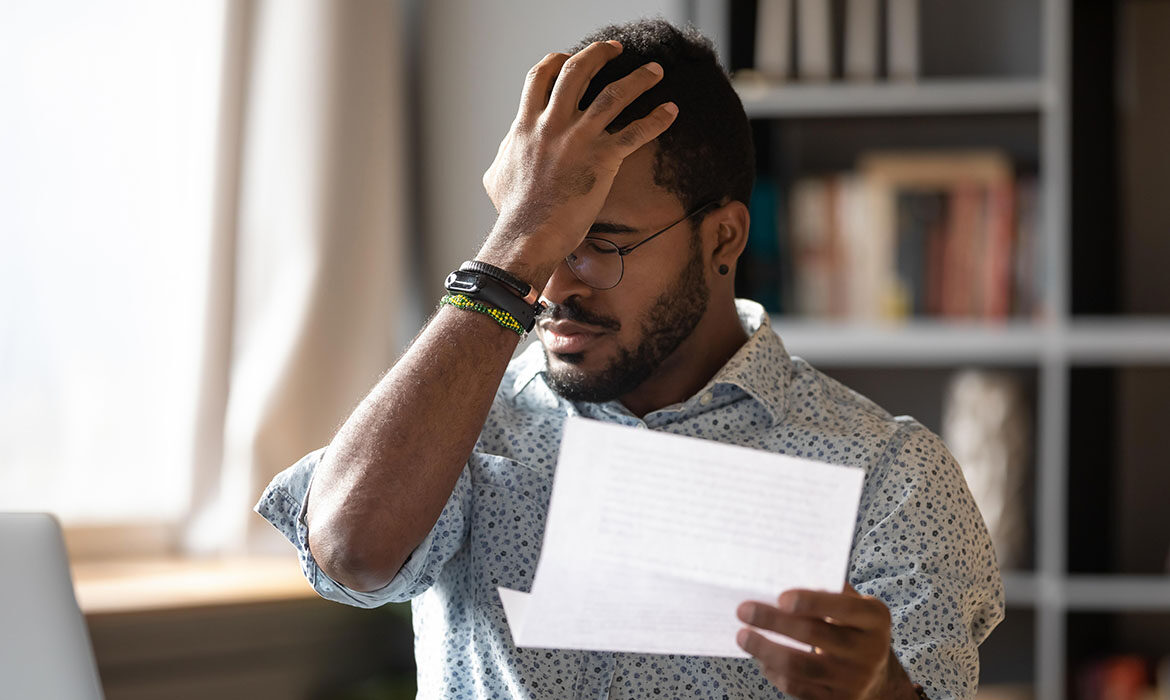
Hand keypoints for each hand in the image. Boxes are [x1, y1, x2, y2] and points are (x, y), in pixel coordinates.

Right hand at [479, 41, 678, 275]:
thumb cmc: (512, 212)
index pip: (540, 77)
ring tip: (655, 71)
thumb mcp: (496, 175)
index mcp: (526, 125)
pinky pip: (635, 132)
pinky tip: (671, 110)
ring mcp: (579, 140)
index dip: (556, 60)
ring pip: (614, 94)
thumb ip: (505, 154)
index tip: (569, 56)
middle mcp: (553, 124)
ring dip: (638, 79)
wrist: (528, 234)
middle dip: (599, 54)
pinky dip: (656, 119)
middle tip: (615, 49)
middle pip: (577, 71)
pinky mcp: (602, 160)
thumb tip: (506, 151)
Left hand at [735, 583, 912, 699]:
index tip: (780, 597)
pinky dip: (775, 673)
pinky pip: (799, 688)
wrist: (878, 678)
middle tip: (743, 610)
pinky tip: (761, 658)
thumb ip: (828, 591)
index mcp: (874, 618)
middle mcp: (869, 651)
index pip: (843, 607)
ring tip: (742, 636)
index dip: (811, 602)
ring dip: (766, 650)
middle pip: (814, 635)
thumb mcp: (855, 606)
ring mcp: (854, 680)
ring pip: (802, 666)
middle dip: (774, 621)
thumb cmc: (853, 628)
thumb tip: (782, 575)